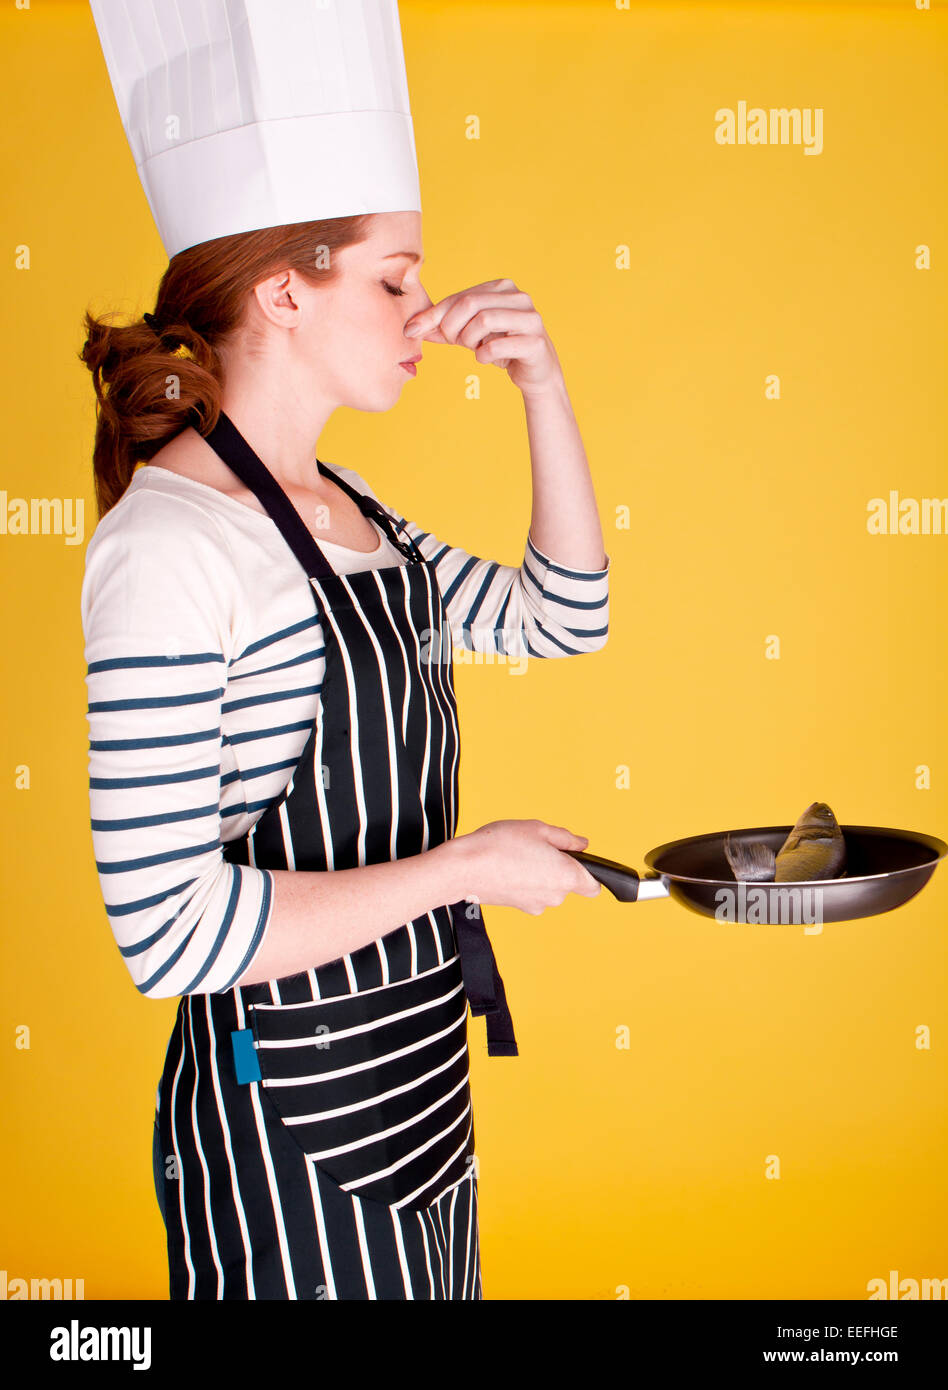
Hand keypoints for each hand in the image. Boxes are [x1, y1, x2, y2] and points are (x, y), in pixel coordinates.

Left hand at [404, 278, 563, 396]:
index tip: (411, 330)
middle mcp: (519, 297)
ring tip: (474, 349)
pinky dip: (483, 355)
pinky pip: (496, 346)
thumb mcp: (469, 335)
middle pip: (470, 304)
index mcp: (502, 287)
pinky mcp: (535, 342)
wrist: (535, 372)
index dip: (433, 314)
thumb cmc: (502, 348)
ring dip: (469, 340)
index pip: (460, 296)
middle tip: (453, 342)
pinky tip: (485, 358)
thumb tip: (412, 328)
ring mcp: (530, 318)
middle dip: (451, 327)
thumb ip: (444, 328)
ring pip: (483, 320)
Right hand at [447, 818, 601, 915]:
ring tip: (518, 855)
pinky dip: (524, 882)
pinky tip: (508, 866)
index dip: (591, 873)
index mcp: (566, 876)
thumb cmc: (500, 845)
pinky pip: (530, 893)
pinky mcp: (519, 908)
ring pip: (547, 889)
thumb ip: (565, 838)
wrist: (464, 868)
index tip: (578, 860)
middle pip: (568, 884)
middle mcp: (555, 896)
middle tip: (537, 847)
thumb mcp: (537, 829)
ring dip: (539, 874)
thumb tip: (581, 844)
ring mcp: (536, 905)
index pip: (594, 886)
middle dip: (558, 866)